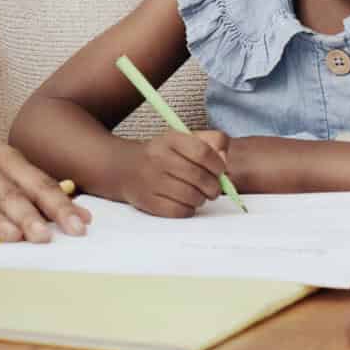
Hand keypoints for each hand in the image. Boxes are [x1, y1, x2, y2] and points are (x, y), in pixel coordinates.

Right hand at [0, 107, 89, 241]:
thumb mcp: (2, 160)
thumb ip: (35, 187)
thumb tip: (82, 216)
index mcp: (2, 155)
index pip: (35, 182)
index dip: (58, 204)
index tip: (79, 226)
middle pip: (6, 191)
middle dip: (27, 214)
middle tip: (46, 237)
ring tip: (13, 237)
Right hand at [115, 129, 231, 217]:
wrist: (125, 168)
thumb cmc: (163, 154)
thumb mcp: (184, 139)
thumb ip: (212, 142)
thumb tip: (224, 160)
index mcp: (170, 139)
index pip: (203, 152)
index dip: (218, 165)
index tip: (220, 171)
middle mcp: (158, 158)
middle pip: (200, 177)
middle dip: (214, 187)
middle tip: (213, 189)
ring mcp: (151, 180)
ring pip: (192, 196)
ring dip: (201, 199)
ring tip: (198, 195)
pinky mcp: (148, 201)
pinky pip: (179, 211)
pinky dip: (188, 209)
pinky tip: (185, 202)